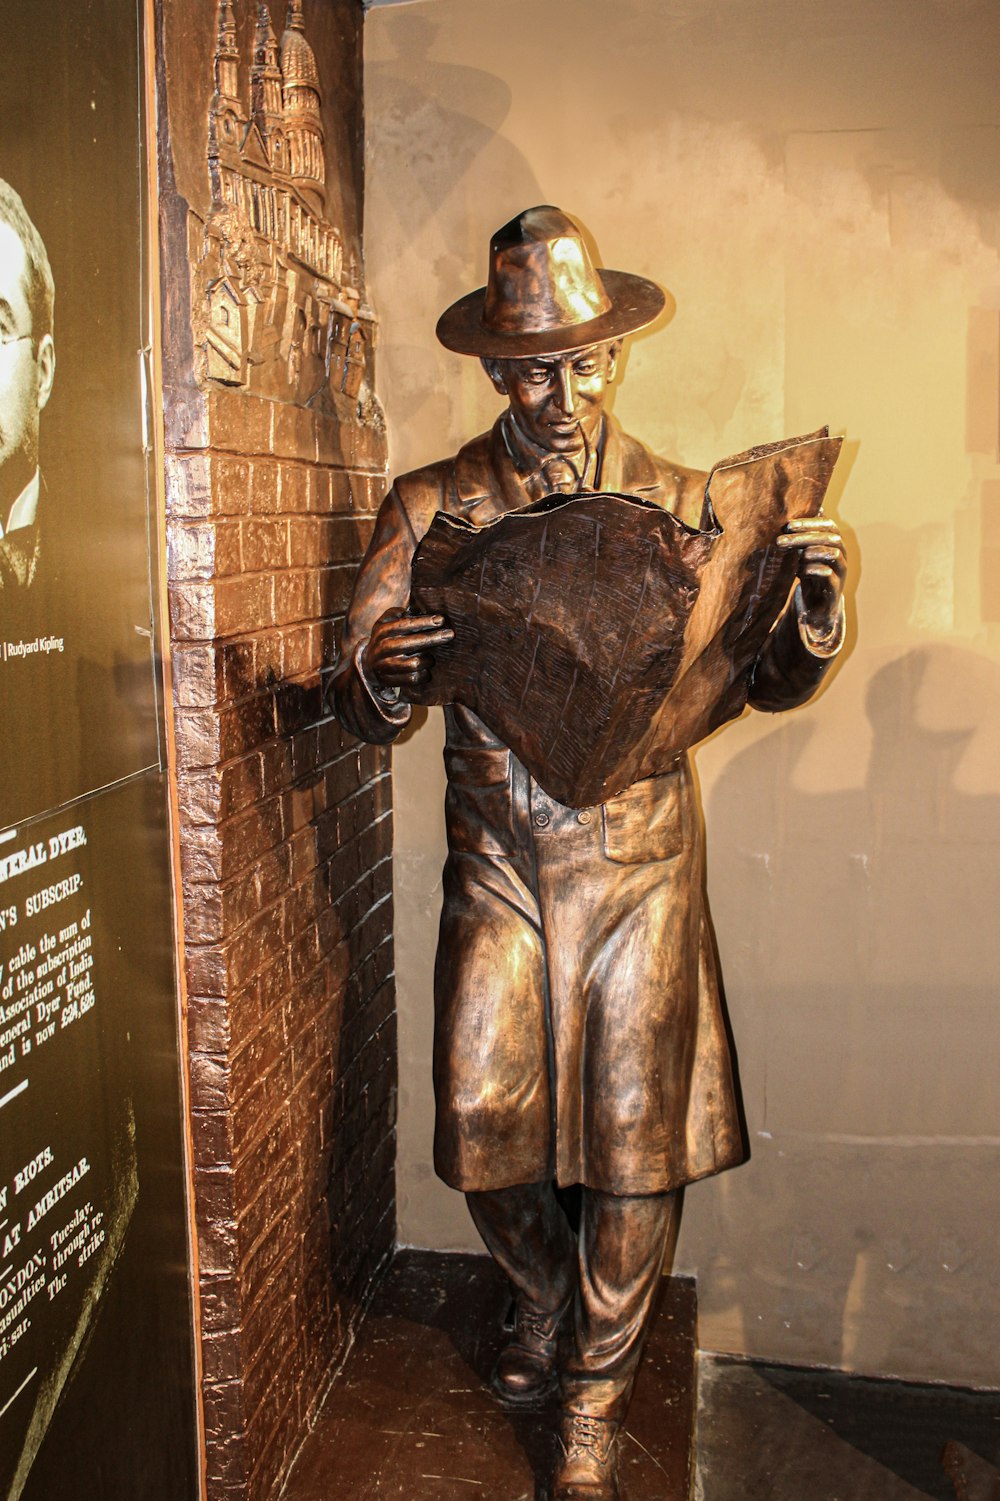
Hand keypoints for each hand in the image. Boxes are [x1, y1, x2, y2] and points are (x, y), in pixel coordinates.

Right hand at [365, 608, 453, 696]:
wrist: (368, 665)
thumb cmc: (386, 639)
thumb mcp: (386, 623)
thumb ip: (398, 613)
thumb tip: (418, 607)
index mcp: (382, 630)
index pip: (405, 624)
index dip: (424, 622)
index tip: (441, 620)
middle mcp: (382, 647)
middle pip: (412, 643)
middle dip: (433, 638)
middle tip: (450, 634)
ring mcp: (384, 665)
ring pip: (414, 664)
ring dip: (428, 660)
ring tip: (431, 658)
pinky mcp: (389, 681)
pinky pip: (413, 679)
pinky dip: (423, 675)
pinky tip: (426, 670)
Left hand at [776, 513, 846, 634]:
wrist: (816, 604)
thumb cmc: (807, 572)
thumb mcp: (801, 553)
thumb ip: (798, 537)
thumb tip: (782, 515)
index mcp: (834, 541)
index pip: (827, 524)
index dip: (809, 523)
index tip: (787, 525)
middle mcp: (841, 553)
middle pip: (830, 538)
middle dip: (804, 537)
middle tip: (781, 541)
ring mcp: (841, 570)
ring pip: (833, 554)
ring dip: (811, 552)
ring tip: (794, 557)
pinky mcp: (836, 588)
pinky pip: (829, 575)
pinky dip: (813, 570)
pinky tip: (799, 572)